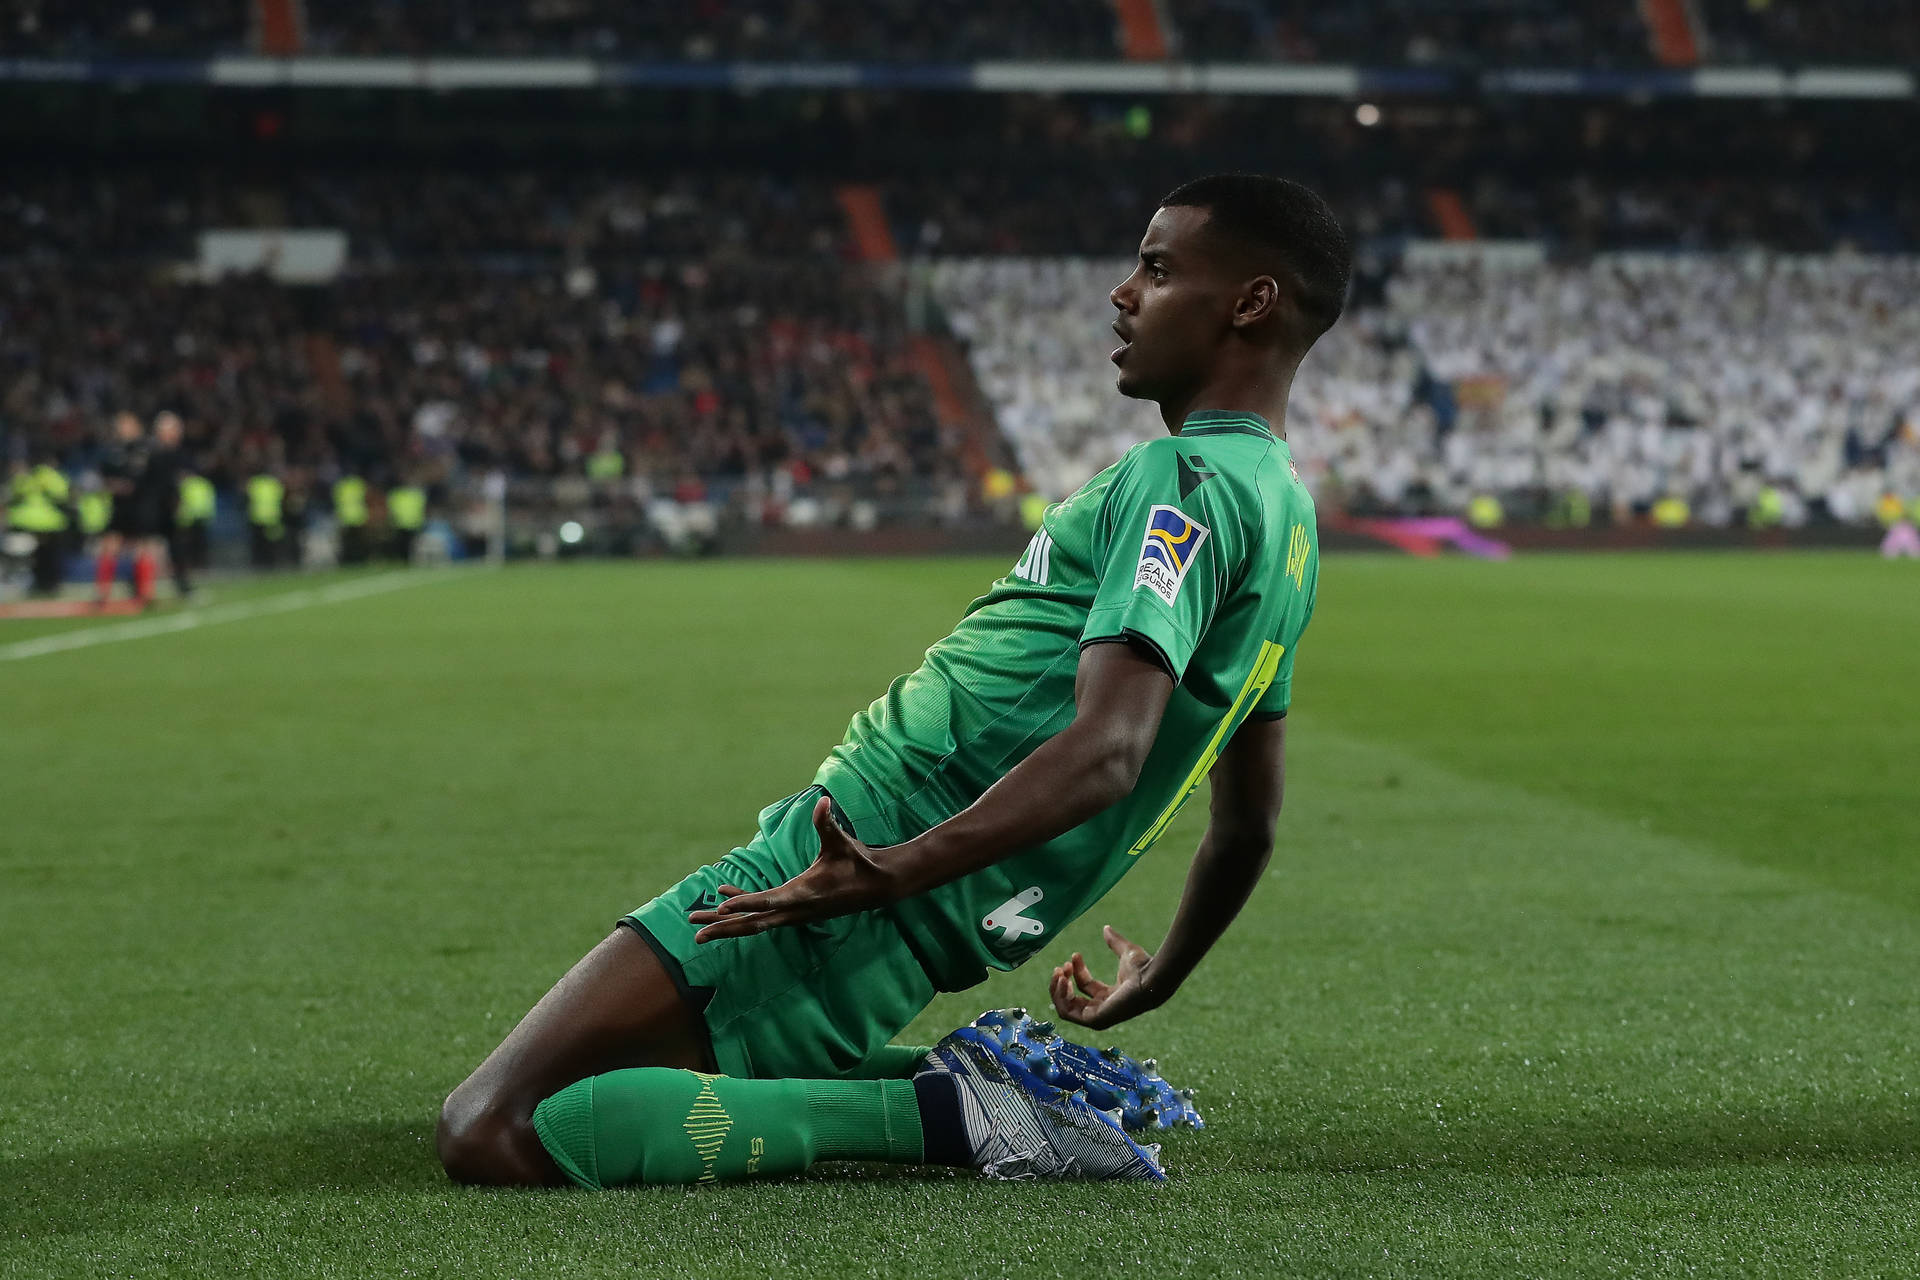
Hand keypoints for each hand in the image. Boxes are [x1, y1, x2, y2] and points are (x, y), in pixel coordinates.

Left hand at [689, 796, 899, 942]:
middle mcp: (796, 910)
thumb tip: (823, 802)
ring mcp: (794, 914)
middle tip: (696, 931)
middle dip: (724, 927)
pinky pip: (762, 915)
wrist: (878, 886)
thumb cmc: (858, 862)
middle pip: (753, 923)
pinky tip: (725, 900)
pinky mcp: (795, 912)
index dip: (745, 904)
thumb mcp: (842, 842)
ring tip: (699, 927)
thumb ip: (828, 824)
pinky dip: (742, 909)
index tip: (722, 908)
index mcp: (804, 894)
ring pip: (754, 924)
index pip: (769, 901)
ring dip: (728, 925)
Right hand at [1048, 925, 1159, 1030]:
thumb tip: (1106, 928)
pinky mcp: (1095, 1020)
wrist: (1151, 978)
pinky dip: (1060, 997)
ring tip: (1059, 972)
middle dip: (1062, 982)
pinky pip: (1068, 1013)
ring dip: (1057, 989)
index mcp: (1109, 995)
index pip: (1085, 986)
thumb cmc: (1144, 967)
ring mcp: (1098, 1017)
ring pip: (1066, 1008)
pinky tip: (1064, 980)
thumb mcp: (1125, 952)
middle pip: (1072, 1000)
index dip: (1076, 969)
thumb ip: (1114, 942)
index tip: (1075, 955)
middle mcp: (1102, 1008)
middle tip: (1061, 966)